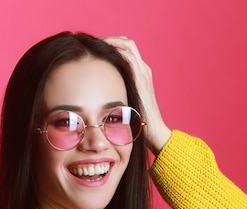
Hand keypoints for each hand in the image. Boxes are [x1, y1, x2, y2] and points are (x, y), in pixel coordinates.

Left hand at [103, 36, 171, 154]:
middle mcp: (143, 70)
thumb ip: (115, 94)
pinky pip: (128, 56)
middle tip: (93, 43)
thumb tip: (95, 94)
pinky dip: (115, 49)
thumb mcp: (123, 102)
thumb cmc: (137, 121)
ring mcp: (143, 73)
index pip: (126, 49)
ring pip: (127, 45)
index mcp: (140, 74)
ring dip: (110, 41)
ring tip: (94, 43)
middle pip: (127, 43)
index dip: (111, 44)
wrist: (153, 131)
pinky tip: (101, 52)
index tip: (94, 48)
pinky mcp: (140, 79)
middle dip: (109, 39)